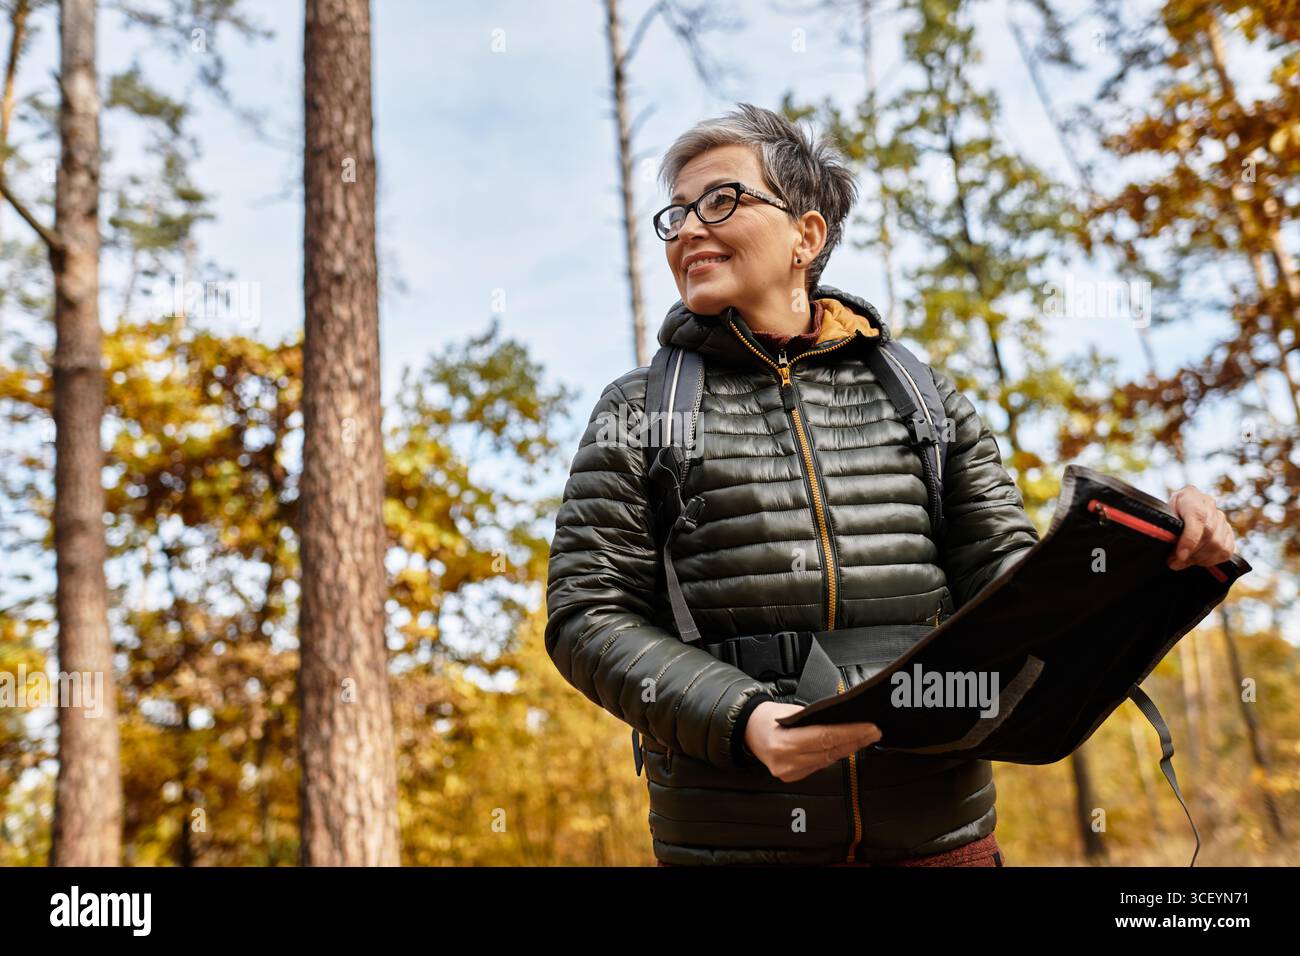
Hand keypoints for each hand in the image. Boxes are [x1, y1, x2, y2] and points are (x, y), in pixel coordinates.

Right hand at [744, 701, 881, 782]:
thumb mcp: (789, 712)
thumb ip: (814, 719)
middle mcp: (786, 762)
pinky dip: (833, 755)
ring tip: (864, 737)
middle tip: (874, 732)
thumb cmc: (766, 717)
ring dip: (847, 748)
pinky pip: (819, 765)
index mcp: (784, 743)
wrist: (746, 730)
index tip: (869, 728)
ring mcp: (789, 772)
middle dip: (855, 741)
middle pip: (830, 751)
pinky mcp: (792, 777)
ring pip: (827, 760)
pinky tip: (845, 747)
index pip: (825, 738)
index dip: (850, 733)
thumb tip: (843, 720)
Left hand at [1166, 485, 1235, 570]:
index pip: (1198, 518)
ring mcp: (1221, 518)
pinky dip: (1212, 560)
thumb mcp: (1162, 515)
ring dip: (1200, 559)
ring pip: (1219, 545)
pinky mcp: (1228, 532)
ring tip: (1184, 562)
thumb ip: (1168, 529)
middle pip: (1209, 534)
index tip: (1180, 555)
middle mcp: (1209, 505)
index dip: (1190, 539)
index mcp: (1190, 496)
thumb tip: (1173, 551)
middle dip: (1191, 553)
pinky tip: (1198, 560)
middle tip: (1175, 563)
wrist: (1178, 508)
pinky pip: (1226, 551)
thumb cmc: (1167, 514)